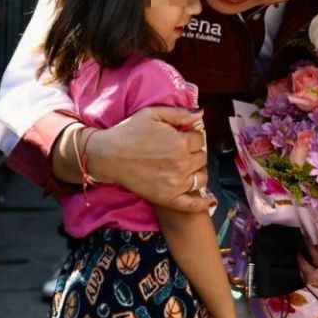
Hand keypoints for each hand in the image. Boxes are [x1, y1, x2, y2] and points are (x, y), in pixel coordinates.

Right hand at [86, 106, 214, 211]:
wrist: (108, 156)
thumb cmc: (129, 132)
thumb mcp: (153, 114)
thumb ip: (179, 113)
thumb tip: (201, 113)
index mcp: (180, 142)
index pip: (199, 139)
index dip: (190, 136)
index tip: (181, 137)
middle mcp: (181, 164)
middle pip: (201, 157)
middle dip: (193, 152)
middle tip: (179, 151)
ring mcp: (176, 183)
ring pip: (201, 177)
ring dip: (197, 171)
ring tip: (186, 167)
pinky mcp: (168, 198)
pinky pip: (192, 204)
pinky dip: (202, 202)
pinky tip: (209, 199)